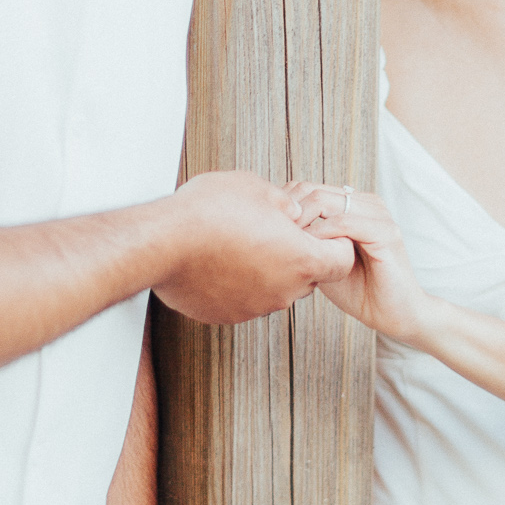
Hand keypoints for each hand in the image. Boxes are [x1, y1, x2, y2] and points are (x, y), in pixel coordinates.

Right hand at [155, 171, 354, 322]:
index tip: (318, 231)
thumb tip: (291, 212)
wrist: (162, 242)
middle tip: (274, 231)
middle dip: (298, 255)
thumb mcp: (259, 189)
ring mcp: (255, 307)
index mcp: (301, 259)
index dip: (335, 242)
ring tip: (239, 242)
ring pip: (276, 288)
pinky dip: (240, 283)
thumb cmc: (210, 211)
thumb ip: (286, 205)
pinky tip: (220, 260)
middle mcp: (283, 291)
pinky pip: (245, 299)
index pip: (342, 260)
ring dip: (267, 269)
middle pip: (309, 277)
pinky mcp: (228, 315)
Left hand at [286, 184, 428, 342]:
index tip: (266, 229)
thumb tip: (271, 230)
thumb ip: (307, 242)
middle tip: (272, 236)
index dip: (284, 205)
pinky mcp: (386, 233)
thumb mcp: (323, 261)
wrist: (394, 315)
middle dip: (289, 211)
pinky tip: (309, 250)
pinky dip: (322, 233)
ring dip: (302, 220)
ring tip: (287, 243)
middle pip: (314, 190)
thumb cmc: (358, 290)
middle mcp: (368, 203)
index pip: (309, 188)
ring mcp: (379, 215)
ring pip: (328, 201)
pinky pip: (345, 222)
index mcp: (354, 205)